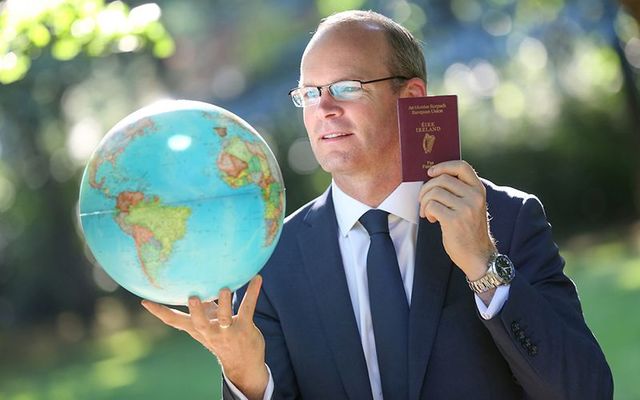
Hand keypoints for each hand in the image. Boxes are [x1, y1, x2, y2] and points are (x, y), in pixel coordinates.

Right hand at [141, 275, 267, 399]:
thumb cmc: (223, 338)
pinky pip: (248, 308)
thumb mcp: (208, 326)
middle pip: (199, 322)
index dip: (159, 312)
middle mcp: (211, 331)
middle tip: (192, 298)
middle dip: (196, 311)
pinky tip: (257, 278)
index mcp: (198, 329)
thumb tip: (194, 286)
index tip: (145, 301)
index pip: (174, 321)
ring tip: (224, 289)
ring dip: (225, 303)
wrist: (243, 364)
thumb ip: (202, 309)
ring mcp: (228, 330)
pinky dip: (252, 292)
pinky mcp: (245, 327)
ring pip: (225, 317)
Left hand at [419, 161, 496, 280]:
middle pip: (442, 179)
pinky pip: (431, 206)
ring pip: (434, 192)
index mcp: (479, 190)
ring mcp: (465, 208)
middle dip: (427, 189)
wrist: (478, 255)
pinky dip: (427, 211)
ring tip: (428, 213)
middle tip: (423, 201)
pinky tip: (432, 219)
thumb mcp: (472, 206)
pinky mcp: (454, 220)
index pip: (462, 166)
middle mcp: (474, 196)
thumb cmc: (470, 230)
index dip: (443, 166)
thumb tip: (434, 178)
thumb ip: (459, 191)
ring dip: (425, 202)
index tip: (431, 172)